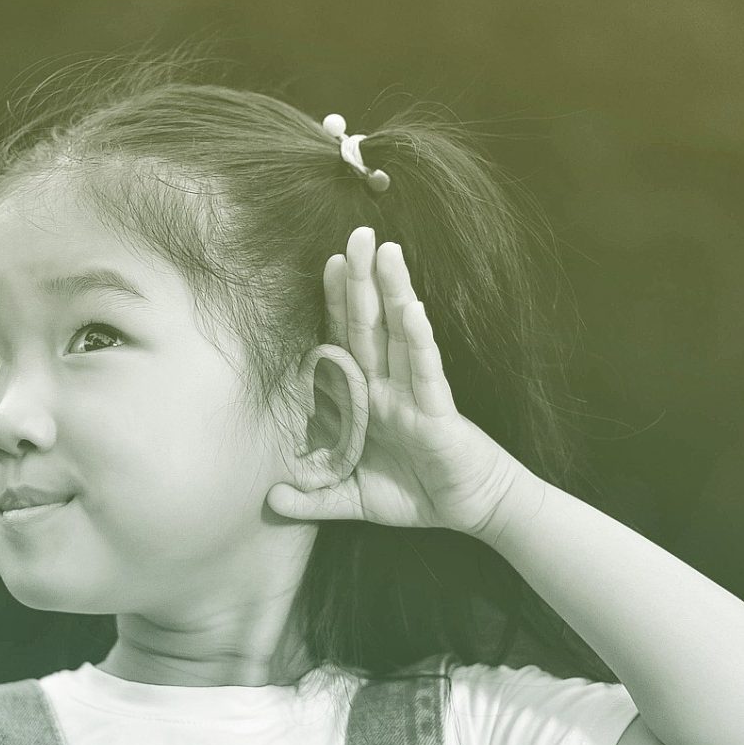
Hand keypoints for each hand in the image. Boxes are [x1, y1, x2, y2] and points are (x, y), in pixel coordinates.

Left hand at [268, 227, 524, 537]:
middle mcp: (389, 386)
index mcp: (367, 398)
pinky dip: (418, 341)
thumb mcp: (353, 499)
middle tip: (357, 233)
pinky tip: (413, 310)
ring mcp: (414, 395)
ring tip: (387, 251)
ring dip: (393, 292)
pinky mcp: (437, 413)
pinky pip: (426, 372)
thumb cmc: (417, 494)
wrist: (472, 511)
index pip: (347, 342)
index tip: (329, 265)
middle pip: (370, 324)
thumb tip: (271, 499)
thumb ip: (314, 497)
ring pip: (399, 334)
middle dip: (362, 280)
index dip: (337, 304)